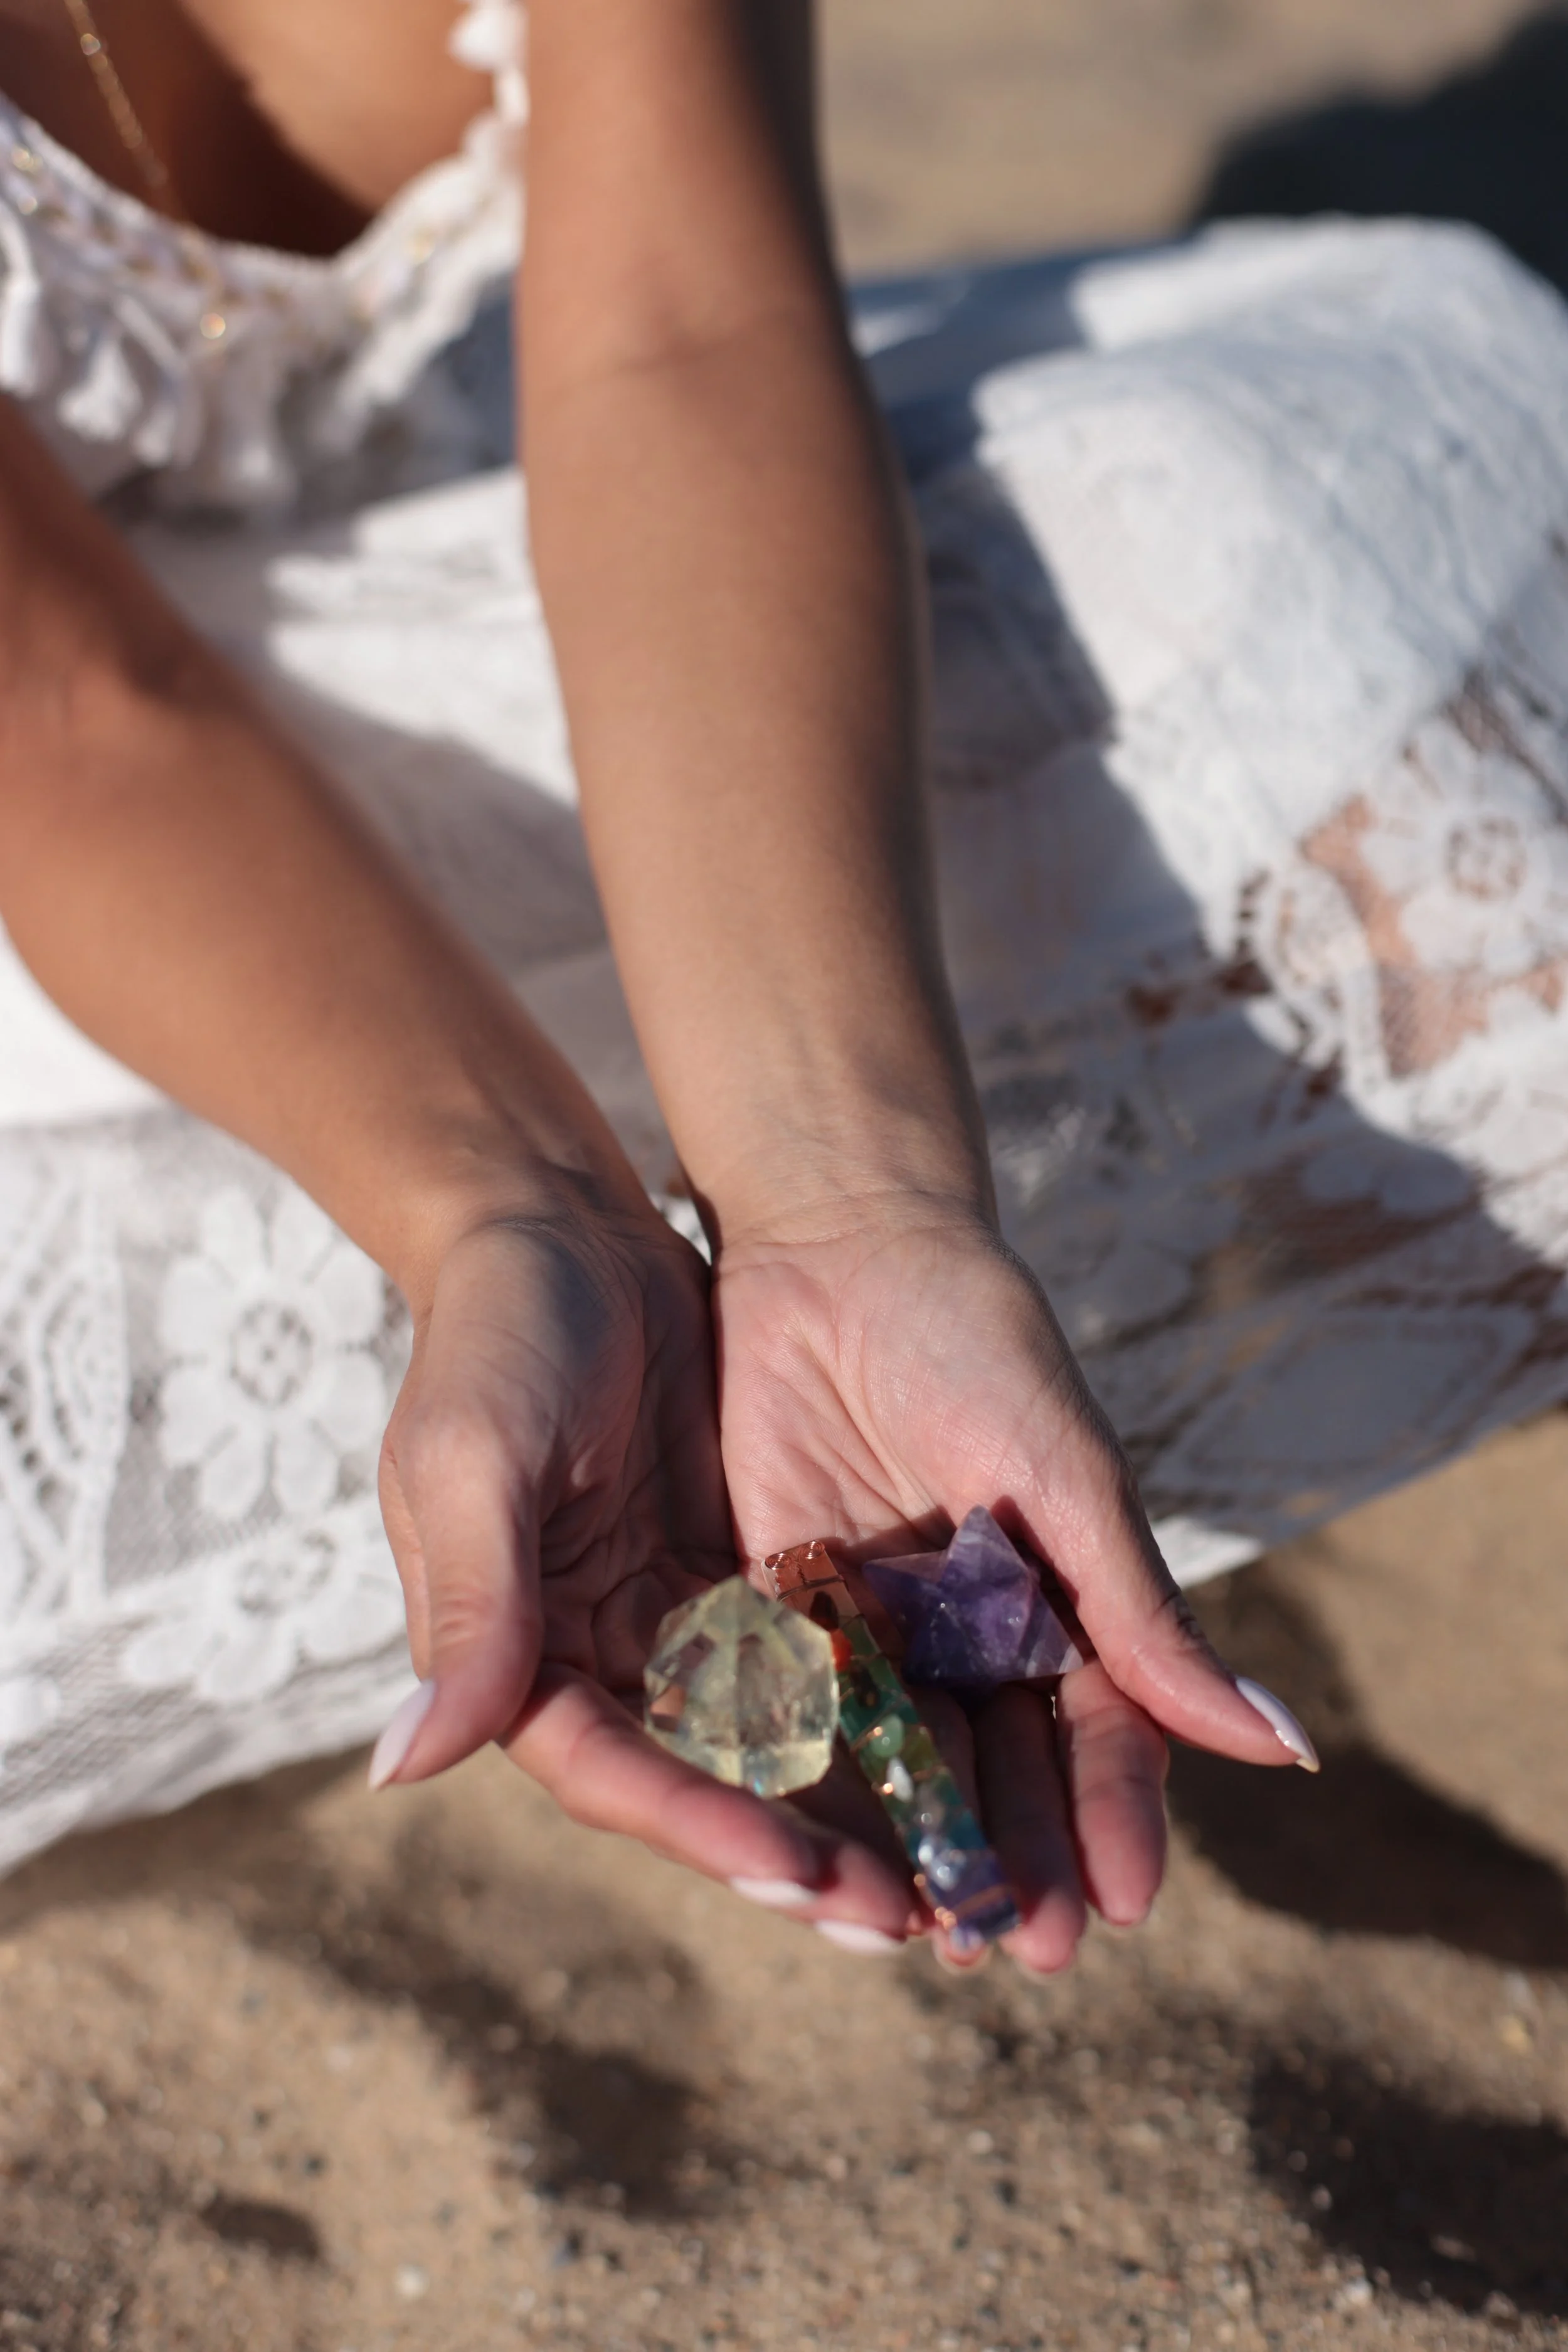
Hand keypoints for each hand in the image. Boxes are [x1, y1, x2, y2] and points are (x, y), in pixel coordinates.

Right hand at [373, 1196, 919, 1937]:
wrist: (558, 1228)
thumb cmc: (495, 1336)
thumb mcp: (472, 1460)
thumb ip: (469, 1609)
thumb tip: (403, 1766)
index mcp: (521, 1657)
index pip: (615, 1773)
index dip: (706, 1828)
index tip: (805, 1870)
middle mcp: (598, 1659)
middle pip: (705, 1785)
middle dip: (800, 1854)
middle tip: (906, 1921)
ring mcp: (675, 1619)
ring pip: (772, 1743)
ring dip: (851, 1807)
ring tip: (946, 1878)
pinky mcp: (740, 1570)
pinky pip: (814, 1661)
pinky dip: (872, 1711)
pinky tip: (951, 1753)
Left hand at [712, 1195, 1313, 1971]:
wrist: (839, 1245)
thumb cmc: (979, 1342)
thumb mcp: (1068, 1477)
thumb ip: (1144, 1617)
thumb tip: (1285, 1749)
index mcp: (1058, 1601)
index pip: (1098, 1732)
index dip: (1112, 1816)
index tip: (1122, 1903)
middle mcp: (969, 1630)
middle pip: (998, 1768)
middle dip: (1012, 1859)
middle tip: (1018, 1951)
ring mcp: (873, 1623)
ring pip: (900, 1760)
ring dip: (915, 1848)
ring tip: (925, 1936)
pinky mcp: (778, 1601)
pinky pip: (796, 1708)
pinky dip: (808, 1780)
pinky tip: (812, 1847)